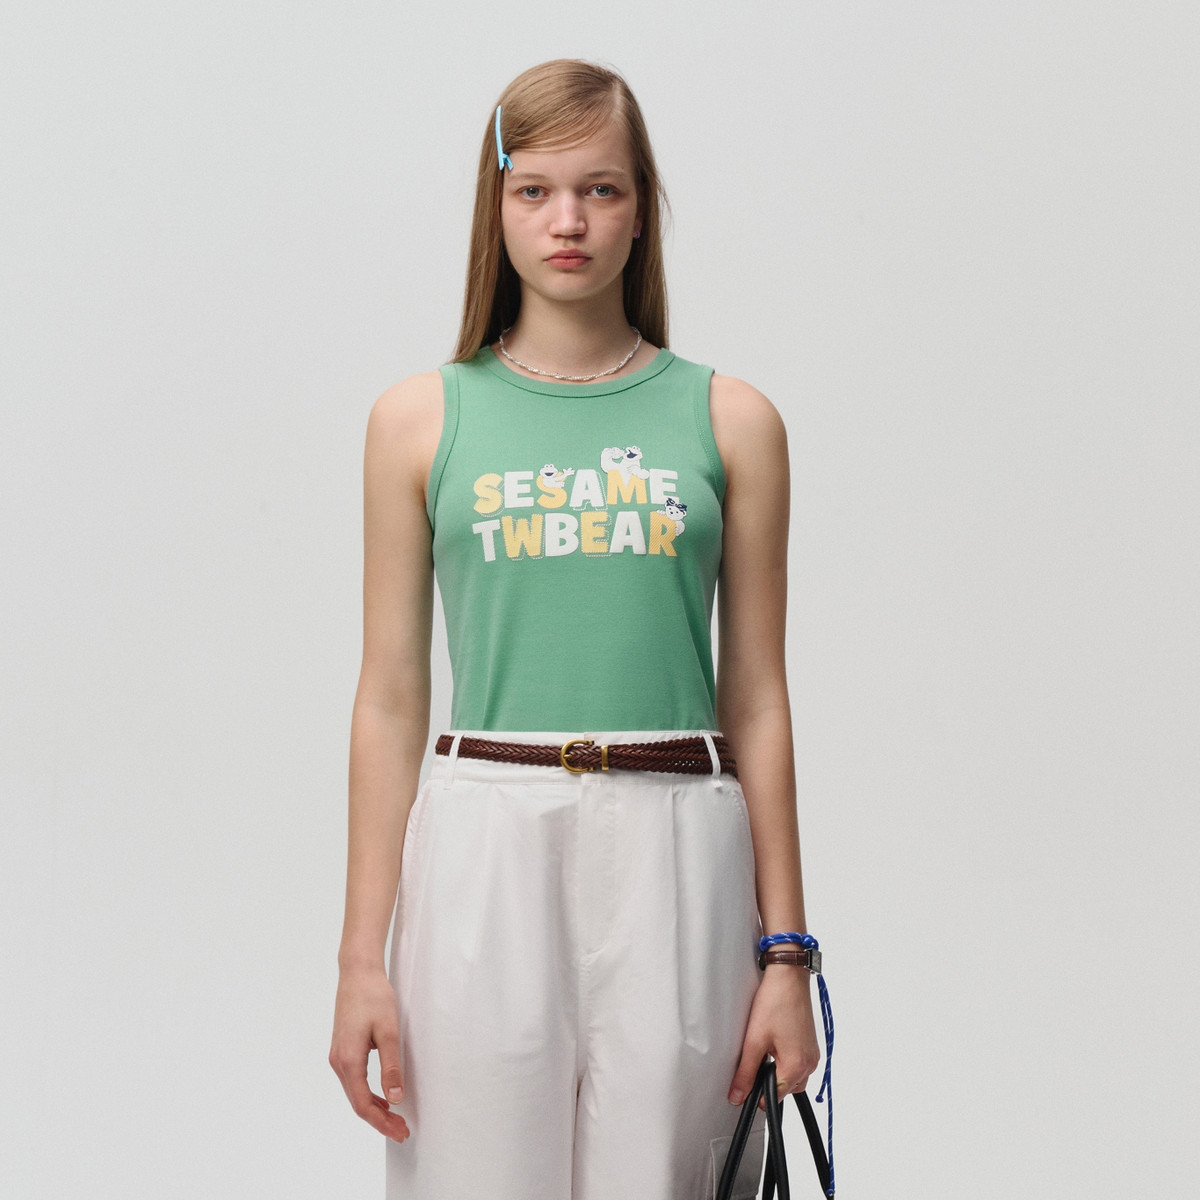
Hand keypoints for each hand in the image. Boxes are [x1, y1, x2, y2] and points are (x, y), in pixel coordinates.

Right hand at [328, 964, 410, 1141]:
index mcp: (348, 1061)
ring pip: (355, 1092)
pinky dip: (368, 1094)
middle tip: (402, 1131)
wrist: (357, 972)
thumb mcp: (389, 1031)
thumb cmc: (374, 997)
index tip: (401, 1131)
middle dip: (380, 1120)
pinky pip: (354, 1080)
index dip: (382, 1122)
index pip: (363, 1105)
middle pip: (357, 1103)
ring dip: (374, 1108)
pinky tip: (383, 1097)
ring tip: (395, 1119)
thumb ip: (391, 1066)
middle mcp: (338, 1062)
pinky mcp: (342, 1049)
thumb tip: (395, 1099)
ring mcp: (338, 1056)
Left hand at [727, 966, 820, 1110]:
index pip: (775, 1097)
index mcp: (796, 1066)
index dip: (757, 1093)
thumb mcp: (754, 1040)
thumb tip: (737, 1096)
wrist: (789, 977)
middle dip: (768, 1080)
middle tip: (754, 1059)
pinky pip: (799, 1064)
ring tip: (764, 1049)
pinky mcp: (811, 1045)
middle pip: (785, 1089)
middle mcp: (809, 1064)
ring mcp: (813, 1054)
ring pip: (793, 1078)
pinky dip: (786, 1060)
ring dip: (778, 1071)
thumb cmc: (775, 1002)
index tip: (746, 1081)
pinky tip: (774, 1043)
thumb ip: (745, 1072)